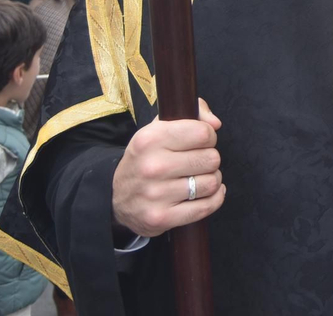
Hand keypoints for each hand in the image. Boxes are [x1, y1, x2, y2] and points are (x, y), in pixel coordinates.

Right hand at [112, 99, 225, 237]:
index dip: (208, 136)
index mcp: (150, 139)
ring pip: (211, 183)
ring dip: (211, 180)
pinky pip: (206, 207)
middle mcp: (152, 166)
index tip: (200, 142)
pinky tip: (206, 194)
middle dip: (210, 159)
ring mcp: (156, 195)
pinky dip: (214, 199)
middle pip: (211, 159)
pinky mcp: (162, 218)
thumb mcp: (159, 129)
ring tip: (198, 178)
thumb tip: (215, 123)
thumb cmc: (146, 158)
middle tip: (197, 162)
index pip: (203, 133)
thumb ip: (192, 114)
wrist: (116, 197)